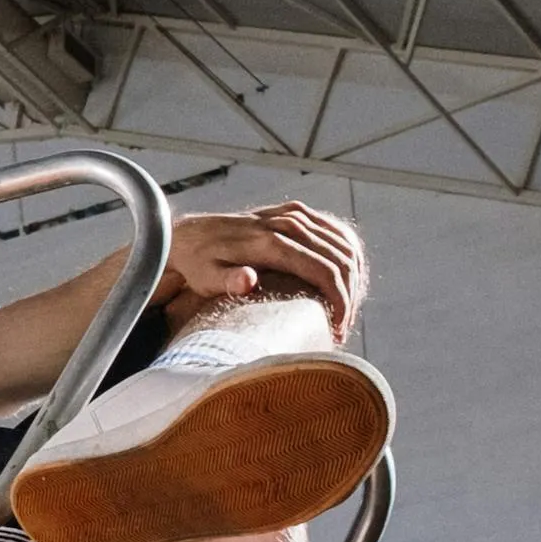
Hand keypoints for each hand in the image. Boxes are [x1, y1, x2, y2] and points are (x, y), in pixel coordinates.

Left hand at [160, 201, 367, 339]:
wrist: (188, 236)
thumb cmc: (199, 265)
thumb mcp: (206, 277)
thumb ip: (228, 280)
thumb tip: (247, 280)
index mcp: (272, 242)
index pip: (324, 271)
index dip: (339, 302)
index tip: (337, 329)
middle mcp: (286, 223)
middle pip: (340, 259)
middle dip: (349, 296)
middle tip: (342, 326)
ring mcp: (292, 214)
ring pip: (344, 244)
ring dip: (352, 278)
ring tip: (343, 309)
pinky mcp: (294, 212)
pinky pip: (335, 231)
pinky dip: (347, 255)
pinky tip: (345, 280)